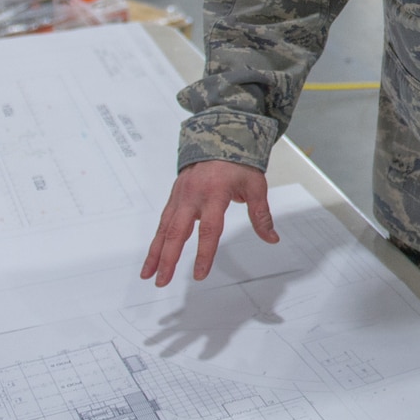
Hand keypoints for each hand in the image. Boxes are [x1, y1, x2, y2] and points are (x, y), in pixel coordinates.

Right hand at [140, 160, 276, 286]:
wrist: (219, 138)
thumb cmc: (238, 163)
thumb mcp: (255, 186)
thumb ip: (261, 215)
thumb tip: (272, 239)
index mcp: (215, 194)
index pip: (209, 229)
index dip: (204, 253)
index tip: (199, 274)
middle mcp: (193, 196)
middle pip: (177, 232)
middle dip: (168, 259)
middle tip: (162, 281)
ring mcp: (180, 196)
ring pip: (164, 228)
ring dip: (155, 253)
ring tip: (148, 274)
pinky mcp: (174, 197)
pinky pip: (163, 221)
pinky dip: (156, 240)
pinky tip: (152, 255)